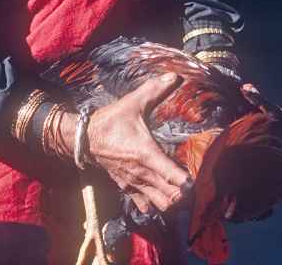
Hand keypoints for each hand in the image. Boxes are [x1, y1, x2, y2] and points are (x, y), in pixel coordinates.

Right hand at [60, 75, 192, 213]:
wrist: (86, 137)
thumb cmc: (112, 120)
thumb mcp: (134, 102)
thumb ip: (155, 90)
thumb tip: (175, 76)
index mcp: (147, 154)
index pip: (175, 178)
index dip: (189, 180)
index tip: (195, 174)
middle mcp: (143, 174)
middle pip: (172, 198)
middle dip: (184, 192)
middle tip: (190, 179)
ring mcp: (135, 184)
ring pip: (161, 205)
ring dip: (172, 199)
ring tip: (177, 186)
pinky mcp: (127, 188)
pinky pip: (145, 206)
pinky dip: (155, 203)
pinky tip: (159, 190)